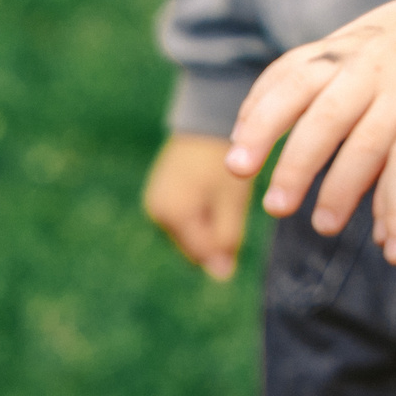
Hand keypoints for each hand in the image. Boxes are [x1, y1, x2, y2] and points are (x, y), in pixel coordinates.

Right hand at [143, 134, 252, 280]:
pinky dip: (200, 213)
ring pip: (188, 232)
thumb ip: (226, 236)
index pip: (200, 253)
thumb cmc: (225, 159)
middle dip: (214, 239)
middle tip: (233, 211)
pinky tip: (214, 194)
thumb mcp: (231, 198)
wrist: (206, 121)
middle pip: (192, 246)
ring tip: (224, 199)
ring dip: (207, 226)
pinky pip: (182, 217)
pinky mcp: (160, 192)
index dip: (223, 254)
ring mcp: (156, 201)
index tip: (239, 239)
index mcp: (174, 213)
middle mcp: (158, 210)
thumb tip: (221, 275)